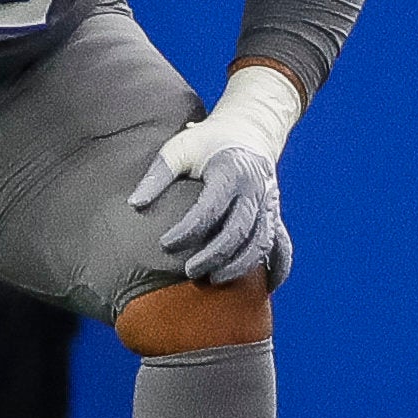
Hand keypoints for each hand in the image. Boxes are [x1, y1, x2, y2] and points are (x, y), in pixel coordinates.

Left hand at [126, 67, 302, 287]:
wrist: (250, 128)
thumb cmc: (208, 140)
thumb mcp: (180, 147)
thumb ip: (158, 175)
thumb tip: (134, 204)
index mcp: (231, 171)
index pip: (210, 209)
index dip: (187, 230)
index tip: (164, 244)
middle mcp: (255, 190)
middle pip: (238, 231)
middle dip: (214, 256)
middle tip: (189, 273)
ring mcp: (269, 204)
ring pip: (261, 242)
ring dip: (240, 266)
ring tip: (214, 280)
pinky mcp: (275, 214)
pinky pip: (282, 245)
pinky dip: (278, 268)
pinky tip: (266, 289)